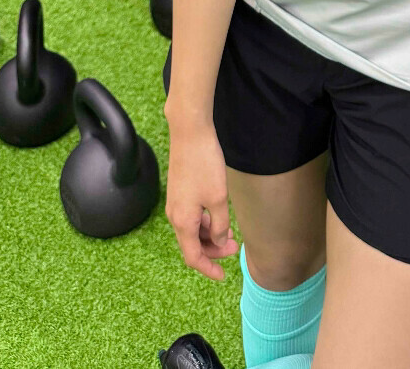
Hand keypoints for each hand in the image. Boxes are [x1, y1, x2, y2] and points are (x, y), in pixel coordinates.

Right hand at [165, 123, 241, 280]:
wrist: (190, 133)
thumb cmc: (204, 164)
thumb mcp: (219, 198)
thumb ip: (220, 225)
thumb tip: (219, 242)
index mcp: (183, 221)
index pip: (193, 257)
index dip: (208, 269)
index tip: (223, 276)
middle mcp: (175, 216)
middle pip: (192, 245)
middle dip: (212, 251)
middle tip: (234, 248)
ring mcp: (176, 203)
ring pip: (192, 231)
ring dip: (210, 237)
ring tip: (230, 234)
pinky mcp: (179, 192)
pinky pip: (191, 217)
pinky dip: (204, 223)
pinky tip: (218, 217)